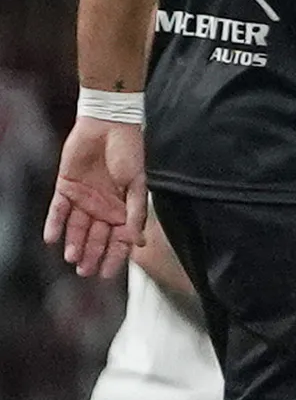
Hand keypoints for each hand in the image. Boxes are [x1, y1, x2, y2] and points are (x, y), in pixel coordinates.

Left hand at [44, 114, 145, 277]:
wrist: (108, 125)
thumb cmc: (130, 153)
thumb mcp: (138, 185)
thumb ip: (135, 213)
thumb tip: (138, 242)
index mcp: (123, 208)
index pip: (118, 239)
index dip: (114, 257)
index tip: (107, 274)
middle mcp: (102, 206)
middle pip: (95, 237)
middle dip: (91, 254)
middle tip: (85, 271)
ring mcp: (83, 198)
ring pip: (76, 227)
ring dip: (73, 242)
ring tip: (71, 258)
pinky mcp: (65, 186)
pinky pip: (58, 210)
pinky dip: (54, 224)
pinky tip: (52, 239)